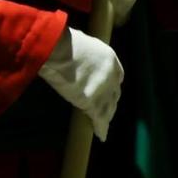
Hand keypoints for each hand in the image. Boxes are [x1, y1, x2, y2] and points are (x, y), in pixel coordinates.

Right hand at [37, 26, 123, 140]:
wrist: (59, 49)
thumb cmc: (64, 41)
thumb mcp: (82, 43)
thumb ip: (87, 55)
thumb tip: (79, 58)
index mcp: (110, 58)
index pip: (118, 76)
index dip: (113, 85)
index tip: (110, 91)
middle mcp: (111, 75)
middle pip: (114, 94)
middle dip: (111, 102)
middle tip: (108, 110)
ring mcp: (102, 90)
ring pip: (108, 108)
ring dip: (107, 117)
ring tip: (104, 124)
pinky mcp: (92, 102)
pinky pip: (99, 119)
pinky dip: (101, 128)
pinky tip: (102, 136)